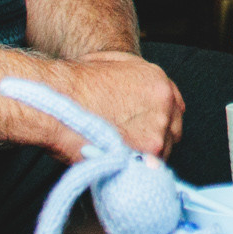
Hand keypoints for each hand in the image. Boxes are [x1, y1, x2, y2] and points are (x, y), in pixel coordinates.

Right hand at [51, 51, 184, 161]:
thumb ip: (133, 75)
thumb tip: (134, 91)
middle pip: (172, 131)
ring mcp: (156, 132)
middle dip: (157, 138)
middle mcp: (164, 106)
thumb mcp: (110, 62)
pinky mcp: (144, 155)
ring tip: (123, 157)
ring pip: (163, 152)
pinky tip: (122, 168)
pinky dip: (137, 171)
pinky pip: (149, 169)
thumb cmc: (75, 84)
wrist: (57, 102)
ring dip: (146, 156)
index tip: (152, 128)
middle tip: (136, 145)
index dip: (163, 119)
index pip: (176, 106)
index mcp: (158, 83)